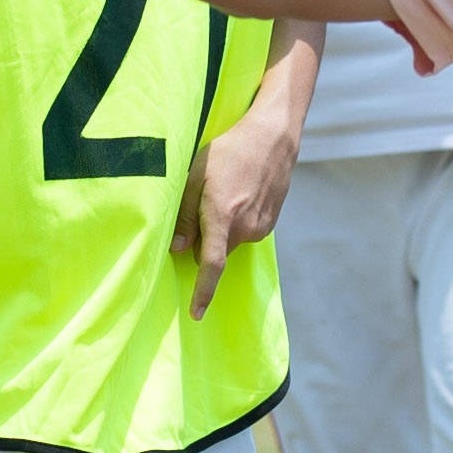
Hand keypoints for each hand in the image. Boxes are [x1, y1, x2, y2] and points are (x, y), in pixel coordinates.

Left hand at [176, 103, 299, 319]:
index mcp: (222, 216)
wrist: (273, 138)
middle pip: (215, 252)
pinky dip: (236, 222)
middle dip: (204, 240)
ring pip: (230, 242)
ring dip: (221, 228)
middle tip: (201, 205)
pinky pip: (245, 233)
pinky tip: (239, 194)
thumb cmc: (229, 151)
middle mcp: (245, 228)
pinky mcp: (270, 223)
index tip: (196, 314)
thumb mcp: (196, 175)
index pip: (211, 265)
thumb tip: (178, 248)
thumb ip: (185, 215)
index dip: (202, 292)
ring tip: (225, 192)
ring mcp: (261, 227)